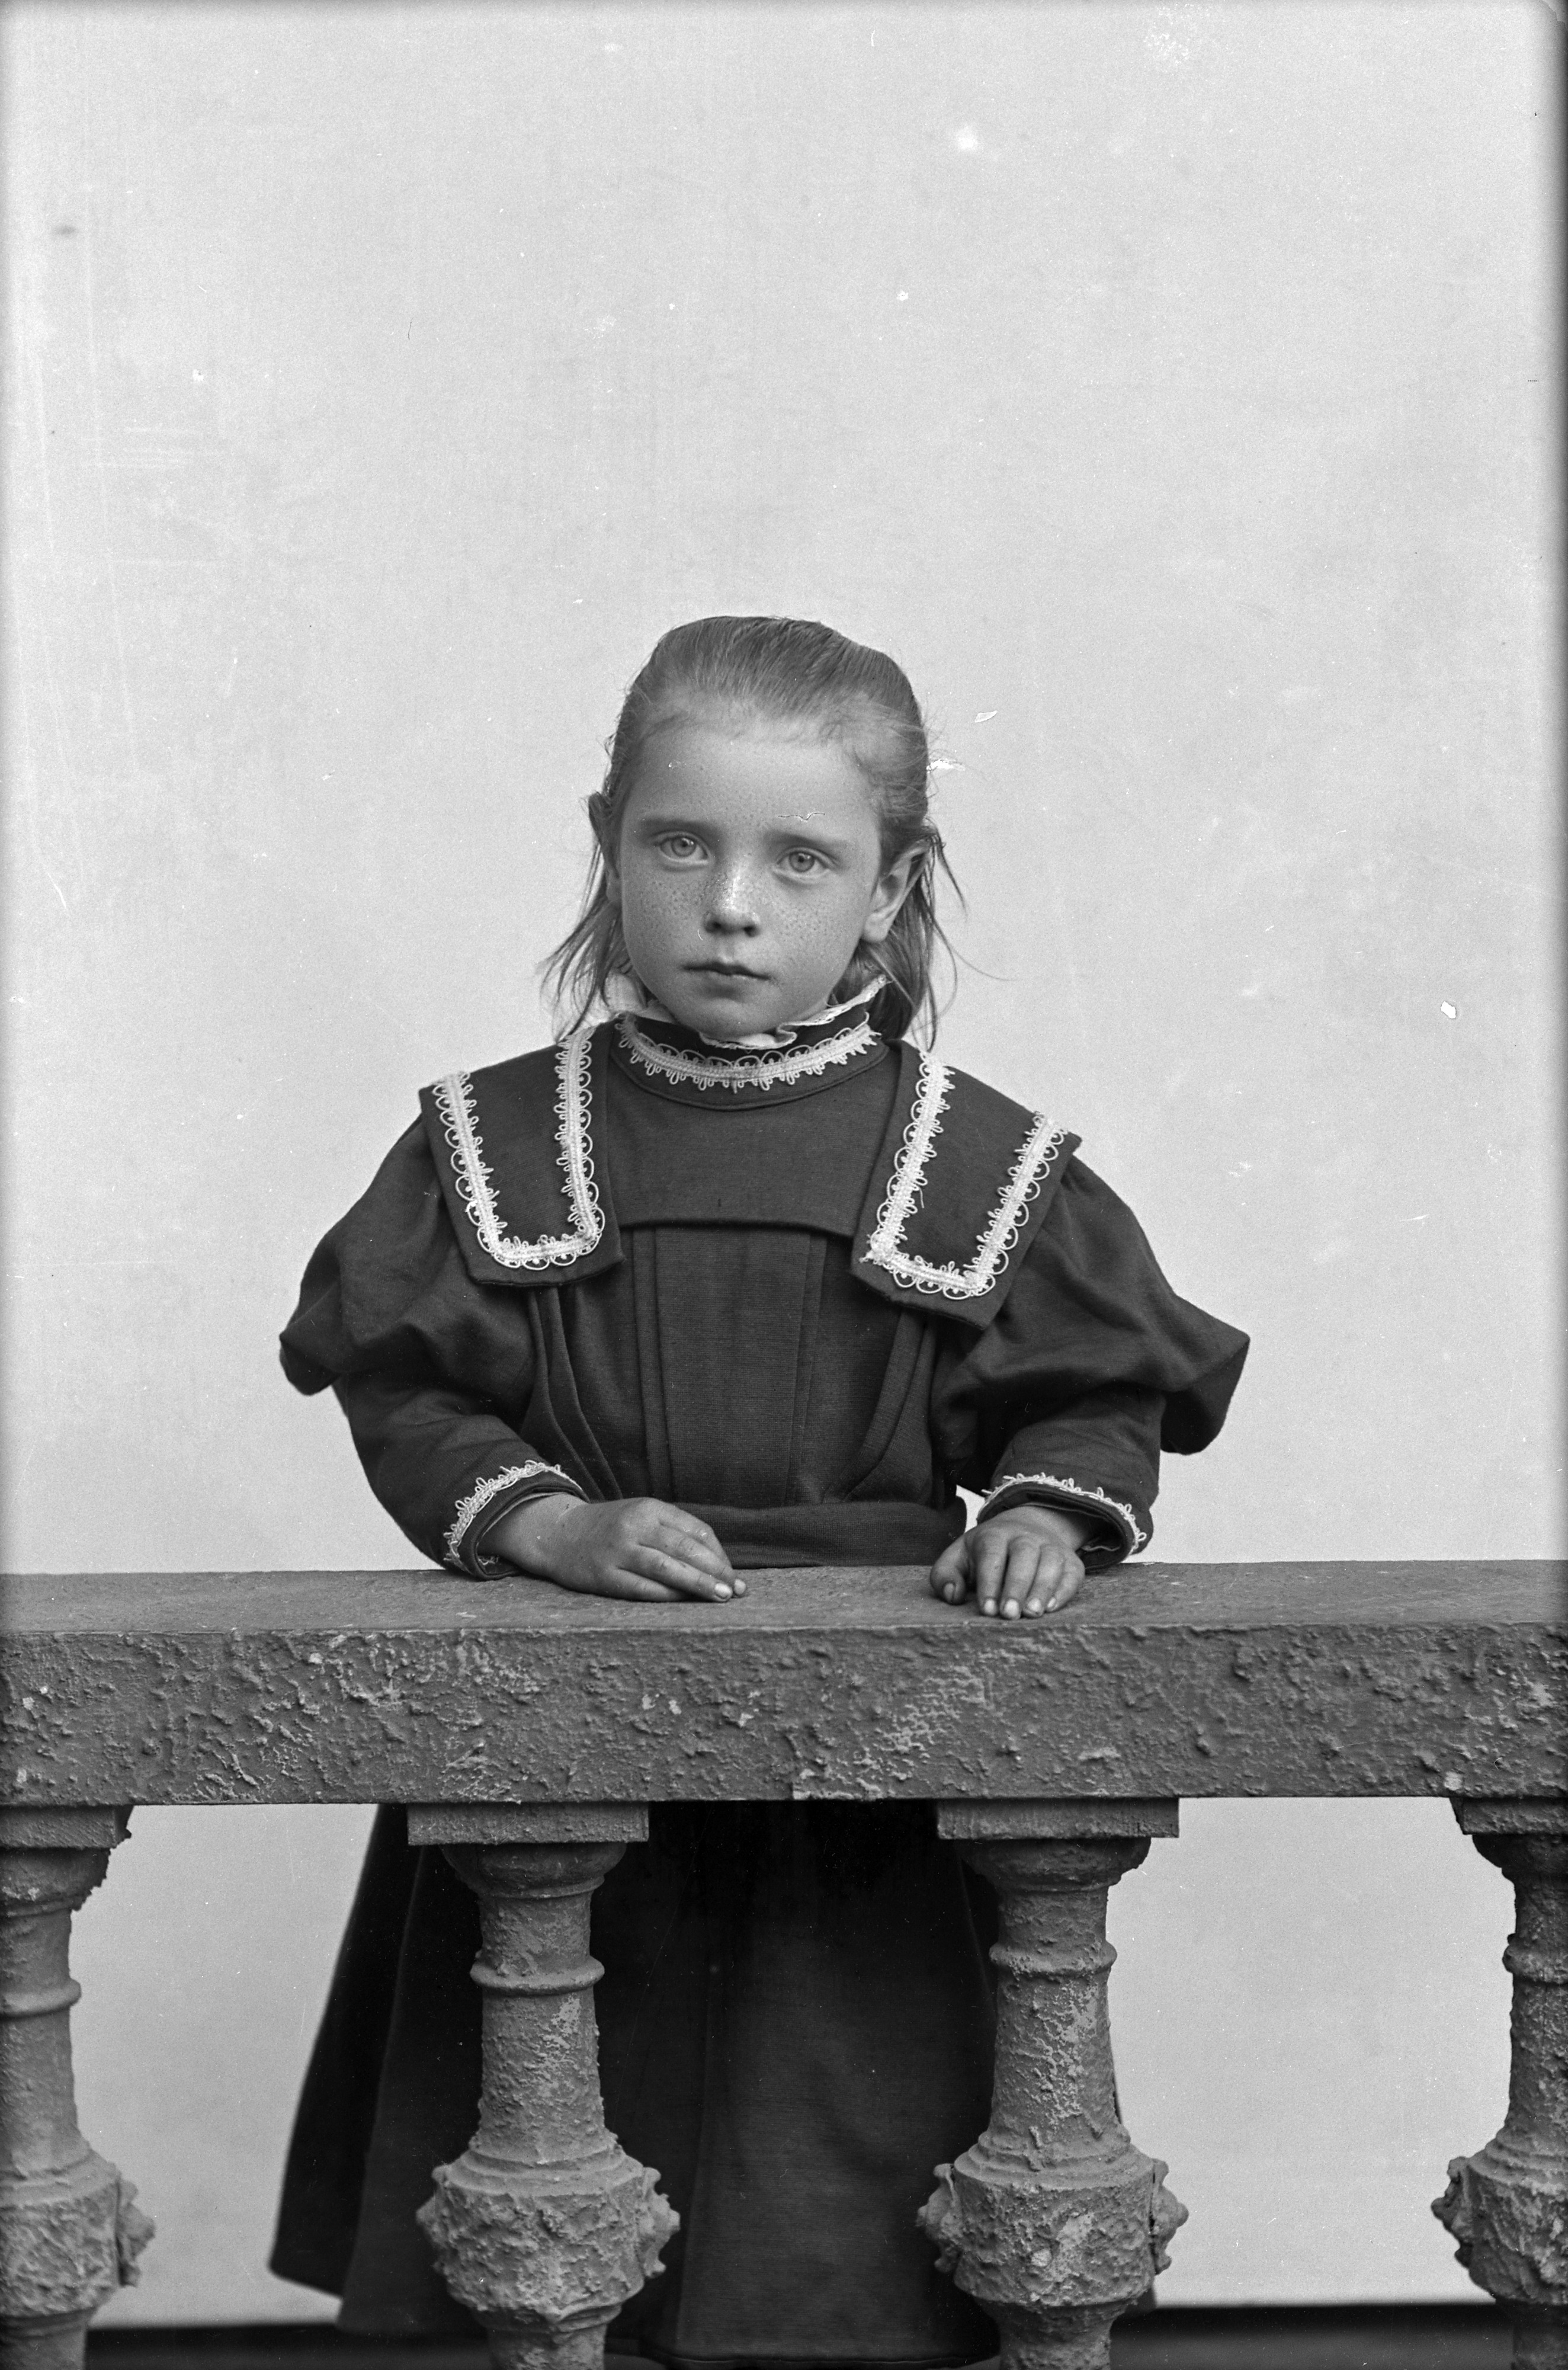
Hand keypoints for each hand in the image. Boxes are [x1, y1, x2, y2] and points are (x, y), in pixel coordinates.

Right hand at [486, 1493, 743, 1603]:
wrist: (557, 1534)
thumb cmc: (610, 1529)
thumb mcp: (641, 1517)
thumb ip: (674, 1533)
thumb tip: (719, 1563)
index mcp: (649, 1508)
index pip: (696, 1530)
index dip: (719, 1554)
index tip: (733, 1574)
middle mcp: (634, 1526)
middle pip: (686, 1548)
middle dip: (716, 1571)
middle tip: (736, 1590)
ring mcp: (617, 1551)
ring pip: (667, 1568)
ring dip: (699, 1584)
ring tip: (721, 1597)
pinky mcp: (603, 1575)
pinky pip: (642, 1588)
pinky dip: (668, 1596)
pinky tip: (685, 1604)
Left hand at [930, 1505, 1089, 1618]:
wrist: (1026, 1528)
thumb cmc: (985, 1553)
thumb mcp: (959, 1557)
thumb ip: (945, 1575)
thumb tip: (952, 1595)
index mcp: (994, 1535)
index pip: (992, 1553)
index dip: (990, 1581)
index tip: (987, 1610)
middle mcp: (1025, 1536)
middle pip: (1023, 1555)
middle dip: (1016, 1585)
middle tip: (1009, 1614)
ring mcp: (1050, 1546)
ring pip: (1051, 1562)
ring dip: (1042, 1588)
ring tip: (1032, 1614)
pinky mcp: (1071, 1560)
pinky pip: (1073, 1573)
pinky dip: (1065, 1590)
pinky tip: (1051, 1608)